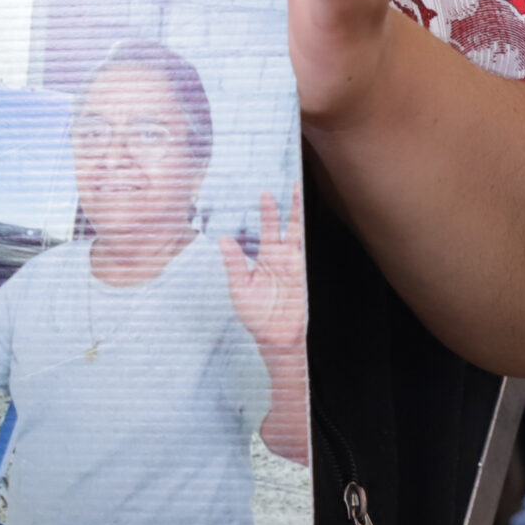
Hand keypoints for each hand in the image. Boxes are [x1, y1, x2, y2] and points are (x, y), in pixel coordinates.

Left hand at [220, 192, 305, 358]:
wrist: (275, 336)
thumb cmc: (255, 314)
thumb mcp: (239, 287)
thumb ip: (234, 262)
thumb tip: (223, 238)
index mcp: (259, 259)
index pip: (257, 232)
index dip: (256, 216)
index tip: (251, 196)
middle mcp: (275, 257)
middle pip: (276, 226)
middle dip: (274, 207)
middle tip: (269, 187)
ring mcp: (289, 262)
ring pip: (293, 230)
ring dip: (294, 211)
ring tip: (295, 189)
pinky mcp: (299, 270)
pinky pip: (301, 247)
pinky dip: (301, 231)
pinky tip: (301, 217)